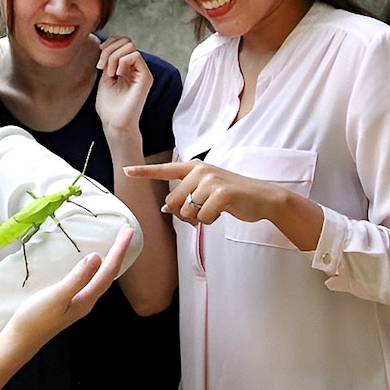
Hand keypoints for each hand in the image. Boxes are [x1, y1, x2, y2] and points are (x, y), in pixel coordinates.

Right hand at [4, 224, 134, 347]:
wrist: (20, 340)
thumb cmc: (35, 319)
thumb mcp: (56, 296)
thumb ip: (77, 278)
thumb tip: (97, 258)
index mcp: (87, 299)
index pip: (108, 271)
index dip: (119, 250)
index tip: (127, 231)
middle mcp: (87, 301)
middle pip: (109, 273)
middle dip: (118, 252)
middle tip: (126, 231)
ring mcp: (79, 302)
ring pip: (101, 278)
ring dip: (110, 259)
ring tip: (116, 244)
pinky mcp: (70, 301)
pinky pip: (91, 280)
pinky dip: (97, 268)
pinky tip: (92, 264)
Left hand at [95, 36, 152, 133]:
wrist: (114, 122)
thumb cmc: (109, 106)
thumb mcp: (104, 78)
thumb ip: (107, 61)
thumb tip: (105, 46)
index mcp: (126, 67)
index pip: (123, 42)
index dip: (109, 43)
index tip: (99, 56)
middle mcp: (136, 67)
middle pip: (126, 41)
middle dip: (109, 50)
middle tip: (101, 66)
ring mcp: (141, 72)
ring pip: (130, 46)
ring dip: (113, 57)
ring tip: (109, 73)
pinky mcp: (145, 77)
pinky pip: (135, 56)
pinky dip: (122, 62)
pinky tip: (117, 74)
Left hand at [123, 160, 283, 226]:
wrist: (263, 197)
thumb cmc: (233, 196)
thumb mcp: (208, 191)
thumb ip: (187, 195)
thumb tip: (167, 208)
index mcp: (195, 168)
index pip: (165, 170)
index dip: (144, 172)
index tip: (126, 171)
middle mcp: (200, 170)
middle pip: (174, 202)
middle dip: (185, 214)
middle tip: (204, 211)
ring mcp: (211, 181)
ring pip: (187, 212)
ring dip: (199, 218)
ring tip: (216, 209)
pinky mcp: (221, 194)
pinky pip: (203, 218)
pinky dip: (211, 221)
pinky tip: (224, 211)